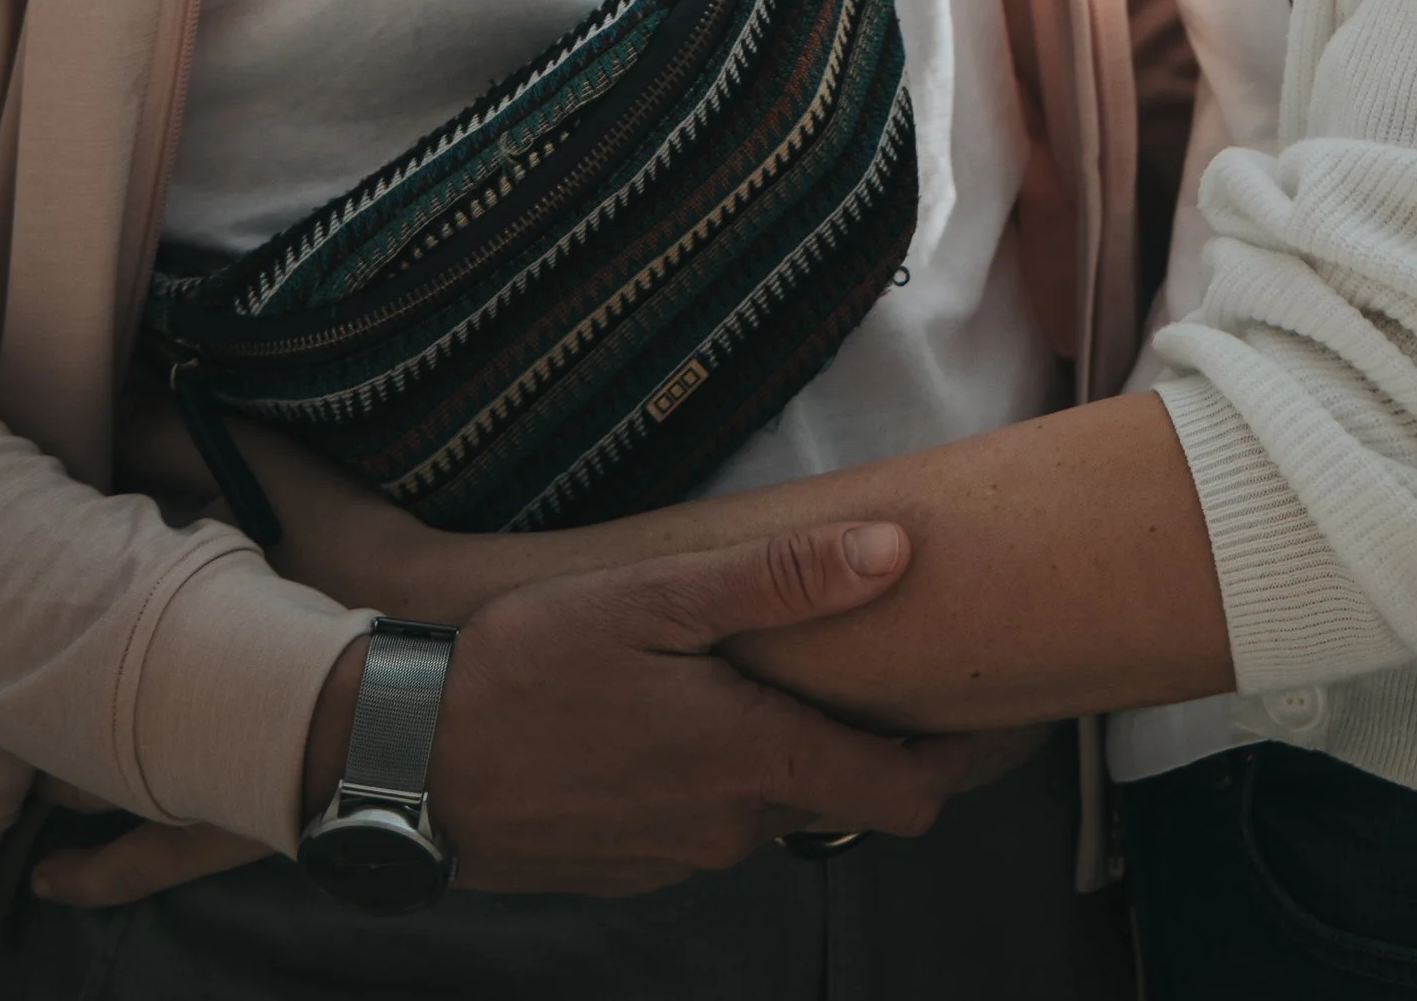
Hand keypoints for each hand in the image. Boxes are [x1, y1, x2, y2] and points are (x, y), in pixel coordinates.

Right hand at [34, 519, 986, 913]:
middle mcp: (731, 829)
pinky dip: (722, 773)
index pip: (908, 792)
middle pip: (844, 798)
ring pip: (771, 807)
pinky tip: (690, 713)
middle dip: (882, 743)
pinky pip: (705, 820)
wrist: (399, 758)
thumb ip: (780, 582)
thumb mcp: (656, 598)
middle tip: (909, 665)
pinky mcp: (625, 865)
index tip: (1016, 717)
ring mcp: (676, 858)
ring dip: (791, 752)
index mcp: (755, 762)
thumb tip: (898, 552)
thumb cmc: (526, 663)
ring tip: (787, 668)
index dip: (973, 760)